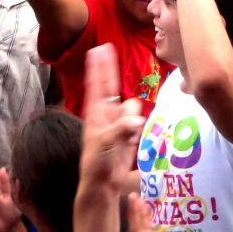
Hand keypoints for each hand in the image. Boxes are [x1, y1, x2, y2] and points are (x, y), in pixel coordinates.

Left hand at [78, 44, 144, 199]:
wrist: (103, 184)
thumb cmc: (97, 163)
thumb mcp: (106, 144)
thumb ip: (121, 129)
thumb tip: (136, 117)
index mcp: (95, 115)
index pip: (97, 86)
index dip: (98, 68)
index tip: (97, 50)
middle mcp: (106, 115)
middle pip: (109, 86)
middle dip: (109, 68)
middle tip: (106, 48)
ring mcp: (117, 124)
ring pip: (130, 106)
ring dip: (131, 113)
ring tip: (128, 132)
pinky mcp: (127, 135)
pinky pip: (136, 122)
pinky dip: (137, 127)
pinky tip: (132, 138)